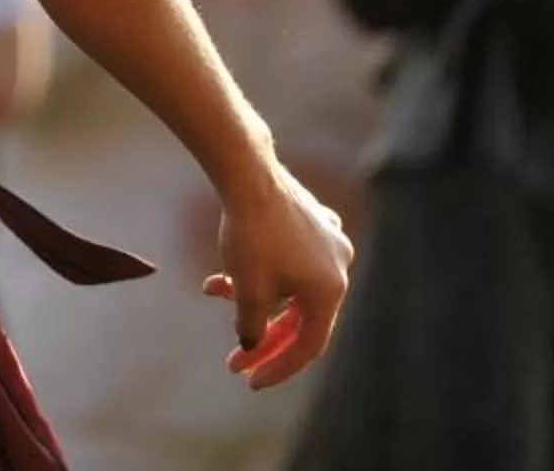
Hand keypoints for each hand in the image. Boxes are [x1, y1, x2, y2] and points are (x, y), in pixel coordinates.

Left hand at [199, 161, 351, 391]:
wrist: (247, 173)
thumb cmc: (250, 234)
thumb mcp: (248, 292)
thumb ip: (251, 327)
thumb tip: (250, 343)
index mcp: (331, 290)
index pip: (308, 346)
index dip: (278, 367)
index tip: (248, 381)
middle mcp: (339, 267)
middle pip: (299, 318)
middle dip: (262, 336)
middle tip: (232, 358)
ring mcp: (329, 241)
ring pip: (289, 287)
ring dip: (255, 296)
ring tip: (215, 290)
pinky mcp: (313, 221)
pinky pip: (288, 260)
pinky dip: (262, 270)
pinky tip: (228, 267)